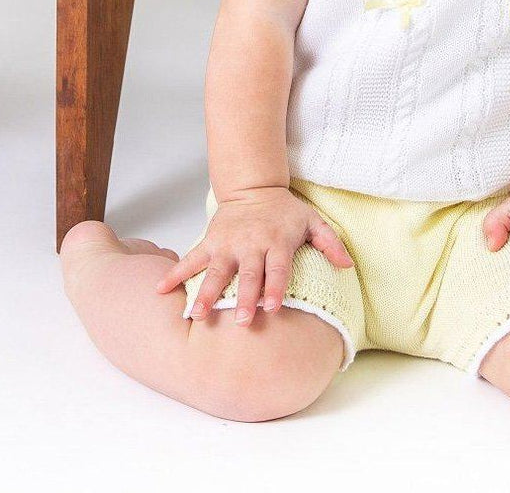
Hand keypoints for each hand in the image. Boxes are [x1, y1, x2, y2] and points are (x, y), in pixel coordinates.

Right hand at [155, 186, 353, 326]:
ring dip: (207, 294)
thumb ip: (330, 243)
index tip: (271, 307)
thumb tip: (348, 265)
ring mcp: (228, 244)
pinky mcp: (210, 243)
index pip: (277, 267)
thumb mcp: (313, 221)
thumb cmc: (286, 211)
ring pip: (216, 272)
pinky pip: (190, 259)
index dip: (275, 287)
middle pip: (248, 275)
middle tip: (241, 321)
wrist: (254, 187)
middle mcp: (251, 244)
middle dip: (244, 298)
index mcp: (277, 242)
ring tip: (197, 316)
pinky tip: (161, 290)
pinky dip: (175, 274)